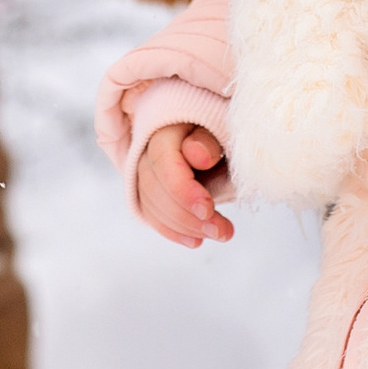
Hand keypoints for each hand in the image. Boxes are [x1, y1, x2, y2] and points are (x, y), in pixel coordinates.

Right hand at [137, 120, 232, 247]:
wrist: (217, 136)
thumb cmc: (222, 131)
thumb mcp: (222, 128)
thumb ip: (209, 141)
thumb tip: (197, 156)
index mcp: (164, 128)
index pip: (163, 161)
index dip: (182, 190)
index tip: (208, 210)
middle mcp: (146, 148)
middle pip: (155, 188)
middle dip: (188, 216)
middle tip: (222, 231)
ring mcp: (144, 171)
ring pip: (151, 205)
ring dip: (185, 227)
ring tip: (219, 234)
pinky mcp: (149, 190)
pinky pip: (152, 215)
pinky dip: (174, 231)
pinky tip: (196, 240)